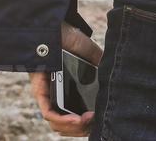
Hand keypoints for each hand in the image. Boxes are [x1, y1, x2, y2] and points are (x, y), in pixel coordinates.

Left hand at [28, 22, 102, 136]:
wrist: (55, 27)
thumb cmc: (71, 40)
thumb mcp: (91, 56)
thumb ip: (101, 67)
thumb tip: (114, 79)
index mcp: (71, 90)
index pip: (79, 114)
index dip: (90, 121)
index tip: (101, 117)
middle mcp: (58, 96)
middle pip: (69, 124)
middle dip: (83, 128)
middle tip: (95, 120)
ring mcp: (48, 95)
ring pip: (58, 123)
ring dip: (74, 127)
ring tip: (87, 121)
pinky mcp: (40, 91)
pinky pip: (49, 113)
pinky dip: (62, 120)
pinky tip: (76, 119)